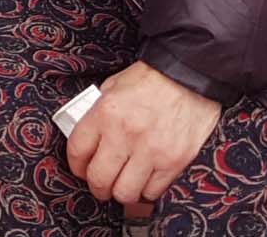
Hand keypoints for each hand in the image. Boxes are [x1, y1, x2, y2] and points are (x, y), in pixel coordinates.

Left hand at [64, 62, 222, 207]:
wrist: (190, 74)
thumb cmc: (152, 78)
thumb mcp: (114, 85)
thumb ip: (98, 112)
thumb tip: (89, 138)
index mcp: (106, 112)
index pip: (77, 151)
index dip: (76, 166)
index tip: (81, 168)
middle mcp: (126, 134)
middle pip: (99, 179)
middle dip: (97, 187)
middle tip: (101, 185)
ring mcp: (151, 150)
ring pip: (125, 193)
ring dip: (122, 192)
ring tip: (125, 184)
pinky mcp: (174, 161)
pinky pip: (153, 192)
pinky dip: (147, 190)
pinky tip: (146, 179)